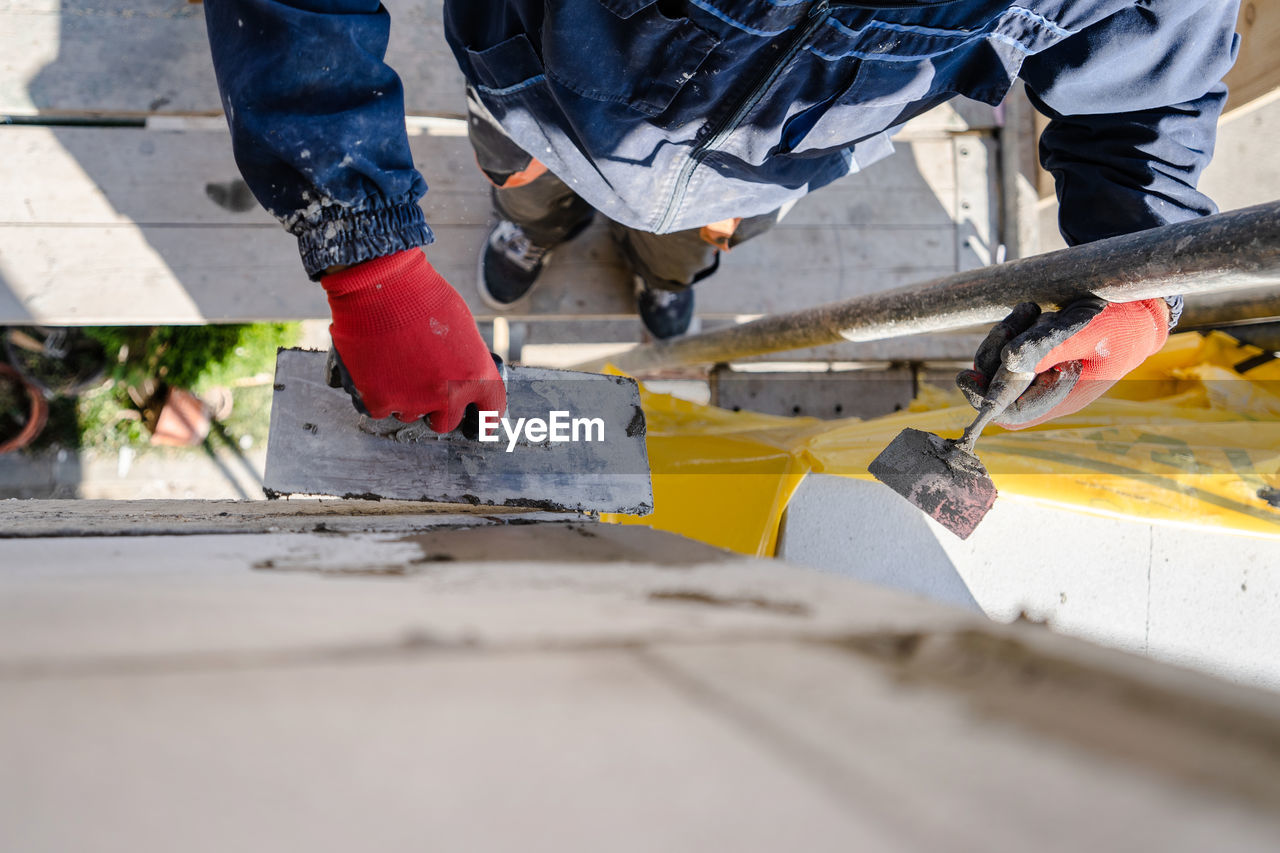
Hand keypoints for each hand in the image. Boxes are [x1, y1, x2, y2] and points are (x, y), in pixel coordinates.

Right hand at [321, 249, 505, 431]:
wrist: (380, 286)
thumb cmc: (422, 296)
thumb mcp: (463, 327)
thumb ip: (467, 359)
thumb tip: (464, 375)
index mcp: (476, 376)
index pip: (490, 413)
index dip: (483, 417)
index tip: (478, 419)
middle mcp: (449, 396)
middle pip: (446, 422)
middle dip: (436, 409)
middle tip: (424, 386)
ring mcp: (413, 402)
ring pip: (410, 414)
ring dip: (404, 398)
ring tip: (396, 365)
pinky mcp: (379, 402)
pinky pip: (380, 409)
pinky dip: (377, 394)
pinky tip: (376, 369)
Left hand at [956, 297, 1169, 428]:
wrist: (1139, 311)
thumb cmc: (1119, 328)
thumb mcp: (1084, 335)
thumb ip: (1046, 348)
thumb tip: (1007, 360)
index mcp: (1059, 401)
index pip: (1009, 412)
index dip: (987, 396)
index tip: (972, 374)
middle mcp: (1044, 391)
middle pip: (996, 386)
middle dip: (998, 350)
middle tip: (1019, 321)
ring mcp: (1038, 373)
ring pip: (997, 361)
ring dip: (1007, 333)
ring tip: (1033, 311)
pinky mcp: (1034, 354)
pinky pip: (1006, 345)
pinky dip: (1014, 326)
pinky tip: (1033, 310)